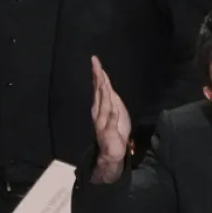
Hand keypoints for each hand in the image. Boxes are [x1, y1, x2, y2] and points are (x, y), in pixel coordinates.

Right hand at [90, 56, 130, 182]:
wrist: (112, 151)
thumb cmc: (115, 130)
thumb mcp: (116, 110)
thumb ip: (111, 98)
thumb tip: (107, 84)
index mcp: (101, 105)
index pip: (99, 86)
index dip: (98, 73)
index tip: (95, 60)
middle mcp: (99, 111)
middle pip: (99, 92)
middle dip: (98, 78)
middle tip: (95, 64)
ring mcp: (103, 122)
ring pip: (104, 104)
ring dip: (104, 92)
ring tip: (103, 80)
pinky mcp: (109, 132)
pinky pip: (111, 122)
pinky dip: (112, 115)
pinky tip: (113, 108)